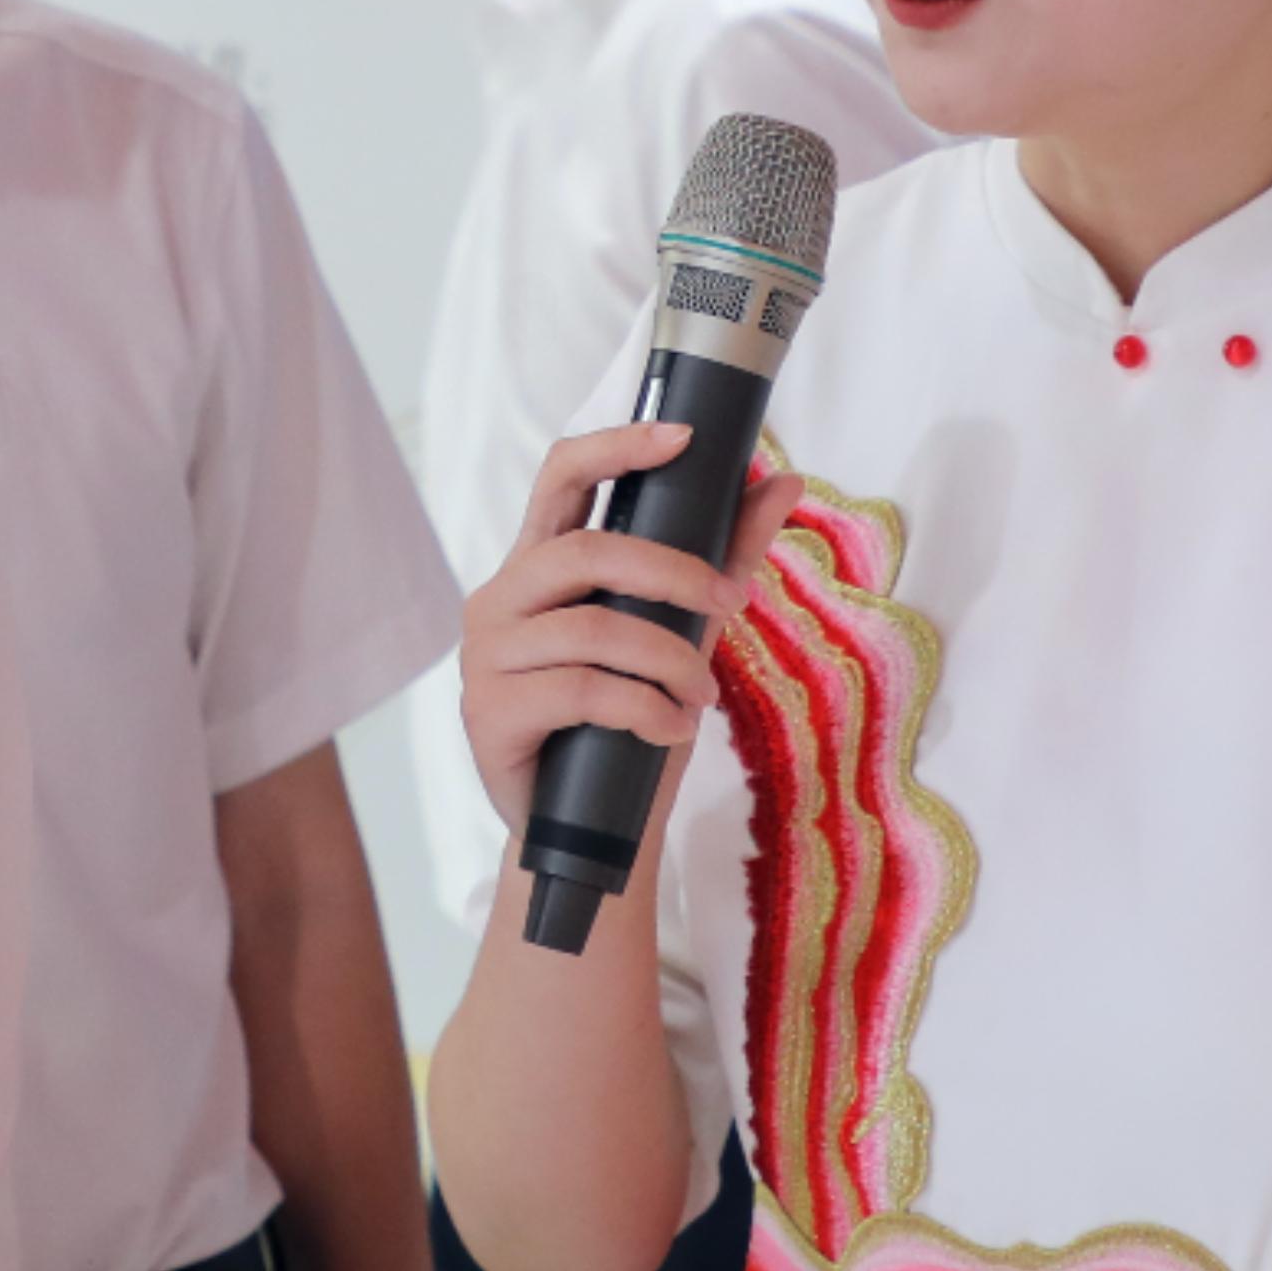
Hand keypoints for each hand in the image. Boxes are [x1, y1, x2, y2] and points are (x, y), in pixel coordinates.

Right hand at [454, 420, 807, 838]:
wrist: (587, 833)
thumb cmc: (625, 726)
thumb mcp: (682, 634)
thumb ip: (723, 559)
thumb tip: (786, 482)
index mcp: (538, 567)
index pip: (561, 477)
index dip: (616, 446)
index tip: (683, 437)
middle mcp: (499, 599)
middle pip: (585, 551)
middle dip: (672, 572)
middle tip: (729, 604)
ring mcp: (485, 657)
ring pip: (593, 629)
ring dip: (669, 661)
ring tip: (702, 695)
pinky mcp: (488, 712)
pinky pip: (583, 691)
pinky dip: (647, 709)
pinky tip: (673, 729)